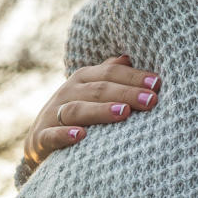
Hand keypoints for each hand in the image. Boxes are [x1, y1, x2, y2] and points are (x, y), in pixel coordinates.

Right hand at [22, 55, 160, 170]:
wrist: (39, 140)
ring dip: (100, 110)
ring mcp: (52, 115)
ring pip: (77, 110)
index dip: (133, 77)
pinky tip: (80, 135)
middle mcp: (66, 93)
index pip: (109, 73)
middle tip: (150, 100)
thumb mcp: (90, 91)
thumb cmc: (76, 113)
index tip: (157, 84)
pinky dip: (64, 135)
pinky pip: (51, 135)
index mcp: (82, 79)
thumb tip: (129, 56)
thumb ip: (108, 75)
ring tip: (123, 112)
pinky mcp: (41, 138)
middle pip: (97, 90)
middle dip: (125, 93)